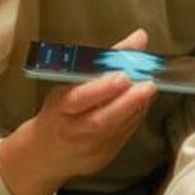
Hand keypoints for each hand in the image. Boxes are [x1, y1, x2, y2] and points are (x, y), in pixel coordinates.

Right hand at [0, 29, 158, 194]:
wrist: (44, 155)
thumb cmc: (59, 111)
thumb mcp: (70, 82)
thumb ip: (106, 59)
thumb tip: (140, 37)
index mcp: (59, 108)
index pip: (78, 99)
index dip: (101, 88)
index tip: (122, 76)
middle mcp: (73, 131)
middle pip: (101, 120)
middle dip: (128, 102)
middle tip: (148, 85)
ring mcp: (88, 148)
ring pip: (118, 128)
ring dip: (137, 107)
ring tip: (149, 88)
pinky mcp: (103, 157)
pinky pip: (124, 135)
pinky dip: (136, 117)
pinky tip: (143, 103)